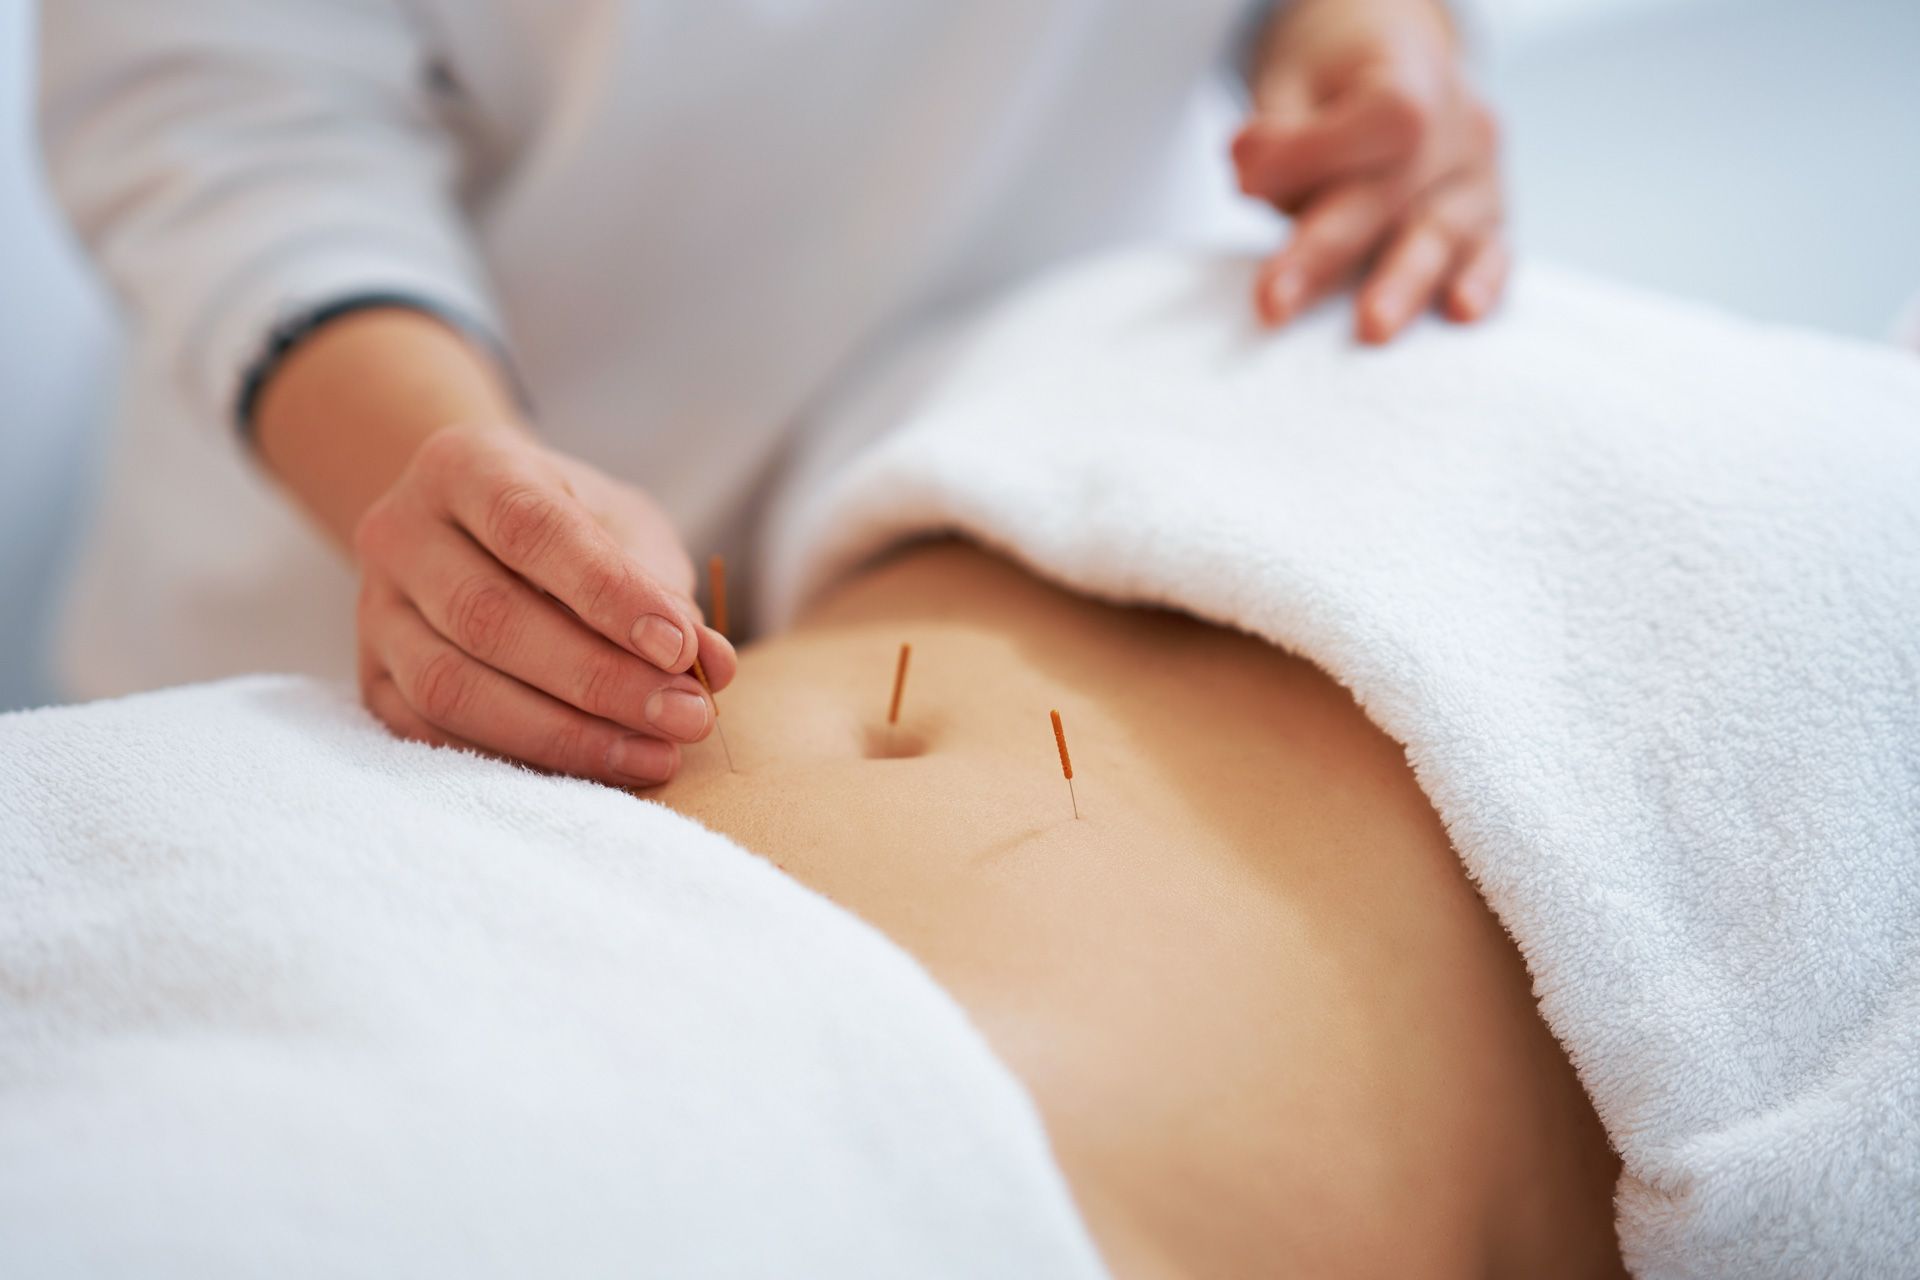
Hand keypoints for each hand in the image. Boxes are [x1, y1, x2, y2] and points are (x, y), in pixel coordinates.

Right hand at [352, 424, 734, 786]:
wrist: (471, 531)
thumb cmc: (568, 524)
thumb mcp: (621, 525)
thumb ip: (664, 587)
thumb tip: (713, 665)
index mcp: (465, 466)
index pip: (530, 527)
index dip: (607, 594)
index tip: (682, 648)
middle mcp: (401, 532)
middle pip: (488, 618)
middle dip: (599, 679)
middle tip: (686, 716)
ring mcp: (375, 611)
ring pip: (451, 688)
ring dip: (563, 736)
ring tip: (654, 755)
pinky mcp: (372, 680)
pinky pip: (432, 736)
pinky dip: (518, 761)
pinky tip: (596, 771)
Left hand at [1233, 0, 1506, 342]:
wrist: (1396, 64)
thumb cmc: (1335, 83)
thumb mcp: (1294, 81)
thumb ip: (1277, 131)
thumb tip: (1249, 170)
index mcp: (1412, 71)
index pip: (1381, 114)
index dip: (1315, 152)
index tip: (1246, 181)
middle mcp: (1458, 122)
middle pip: (1396, 190)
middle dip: (1328, 249)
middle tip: (1274, 303)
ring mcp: (1480, 175)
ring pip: (1443, 231)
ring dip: (1403, 282)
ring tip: (1371, 328)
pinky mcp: (1489, 222)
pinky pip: (1492, 253)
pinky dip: (1481, 282)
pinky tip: (1462, 311)